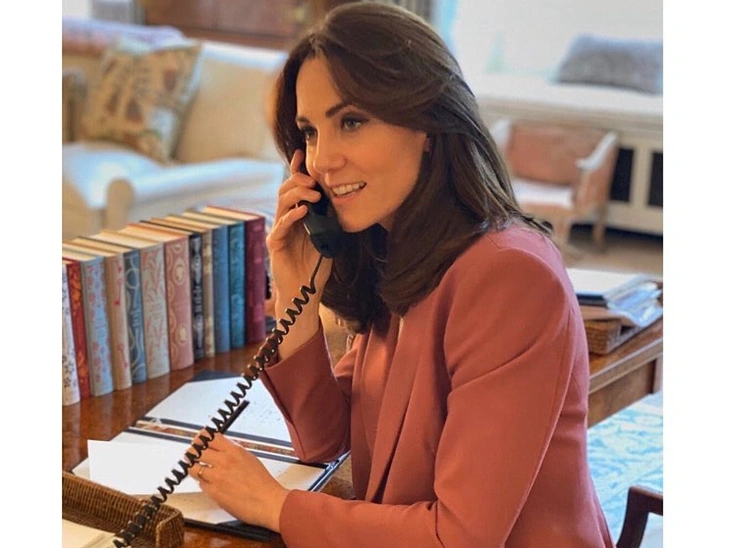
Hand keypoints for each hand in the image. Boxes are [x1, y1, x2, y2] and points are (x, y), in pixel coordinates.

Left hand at [189, 431, 288, 531]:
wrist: (267, 502)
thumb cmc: (262, 482)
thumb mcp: (249, 457)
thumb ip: (232, 451)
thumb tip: (219, 447)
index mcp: (234, 450)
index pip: (208, 436)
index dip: (201, 437)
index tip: (198, 439)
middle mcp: (223, 461)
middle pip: (196, 450)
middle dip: (193, 452)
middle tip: (193, 454)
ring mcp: (217, 477)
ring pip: (193, 467)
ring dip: (194, 467)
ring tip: (198, 469)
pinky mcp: (213, 492)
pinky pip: (200, 483)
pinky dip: (203, 482)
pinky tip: (210, 483)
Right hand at [266, 150, 332, 355]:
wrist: (306, 291)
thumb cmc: (316, 266)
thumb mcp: (328, 236)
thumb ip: (329, 217)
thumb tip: (338, 195)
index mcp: (297, 215)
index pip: (295, 188)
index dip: (297, 170)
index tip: (303, 153)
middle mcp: (285, 220)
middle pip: (285, 191)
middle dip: (298, 180)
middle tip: (313, 177)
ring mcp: (278, 231)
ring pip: (282, 204)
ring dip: (297, 195)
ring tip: (313, 192)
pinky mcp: (275, 245)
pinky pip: (280, 226)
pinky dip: (291, 217)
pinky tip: (303, 211)